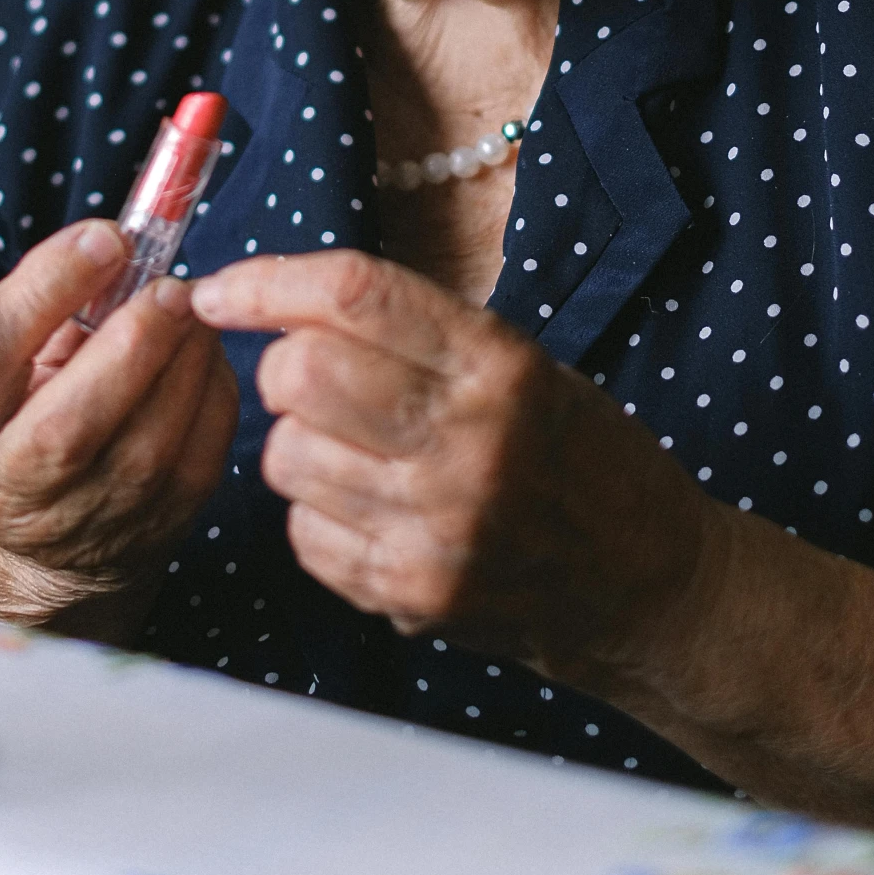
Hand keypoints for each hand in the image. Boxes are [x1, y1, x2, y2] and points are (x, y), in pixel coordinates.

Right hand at [0, 221, 237, 635]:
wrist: (44, 534)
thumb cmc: (23, 411)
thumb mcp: (5, 358)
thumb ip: (44, 304)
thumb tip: (111, 244)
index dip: (52, 287)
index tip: (107, 238)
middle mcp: (6, 483)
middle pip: (70, 424)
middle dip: (133, 343)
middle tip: (169, 287)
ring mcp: (80, 520)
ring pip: (148, 446)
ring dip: (185, 362)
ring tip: (193, 312)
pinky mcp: (150, 529)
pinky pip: (198, 456)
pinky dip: (212, 393)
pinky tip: (203, 354)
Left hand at [191, 250, 718, 693]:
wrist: (651, 583)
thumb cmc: (579, 455)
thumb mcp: (522, 364)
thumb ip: (416, 332)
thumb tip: (281, 303)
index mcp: (498, 363)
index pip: (352, 294)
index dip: (266, 282)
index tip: (222, 290)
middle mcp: (468, 441)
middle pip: (300, 373)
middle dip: (283, 368)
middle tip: (314, 381)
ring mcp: (437, 525)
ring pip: (286, 456)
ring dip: (300, 445)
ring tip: (361, 453)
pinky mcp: (414, 592)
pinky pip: (303, 533)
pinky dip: (319, 515)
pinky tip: (374, 511)